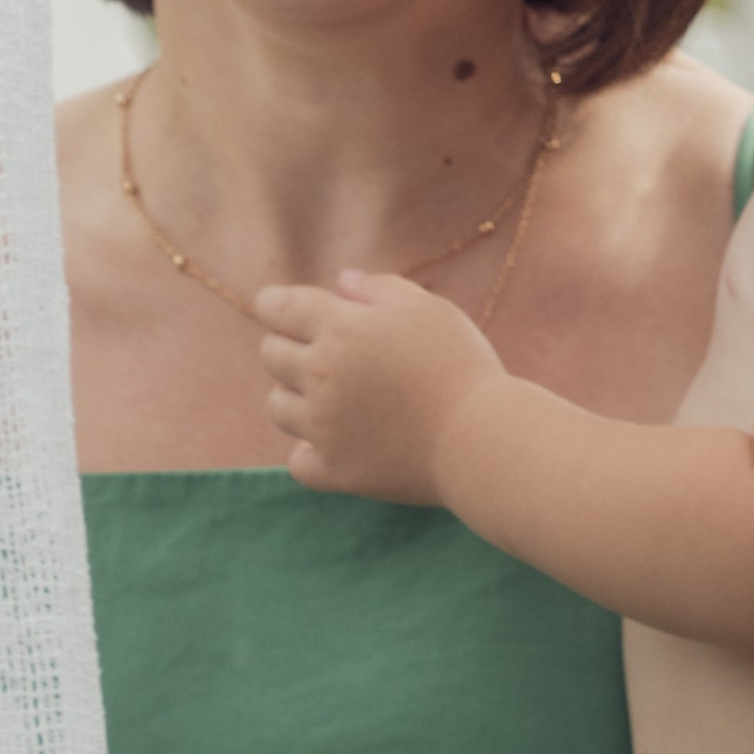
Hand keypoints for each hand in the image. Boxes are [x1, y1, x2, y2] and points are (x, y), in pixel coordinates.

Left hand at [254, 271, 502, 502]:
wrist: (482, 438)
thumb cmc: (462, 366)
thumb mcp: (429, 309)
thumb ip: (380, 289)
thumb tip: (343, 283)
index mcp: (340, 329)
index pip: (276, 307)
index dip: (277, 305)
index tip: (286, 311)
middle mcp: (321, 376)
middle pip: (270, 355)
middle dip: (288, 348)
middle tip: (324, 355)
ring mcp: (324, 427)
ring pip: (277, 407)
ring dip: (295, 398)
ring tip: (332, 400)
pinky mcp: (337, 470)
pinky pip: (298, 461)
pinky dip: (309, 453)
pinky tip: (333, 443)